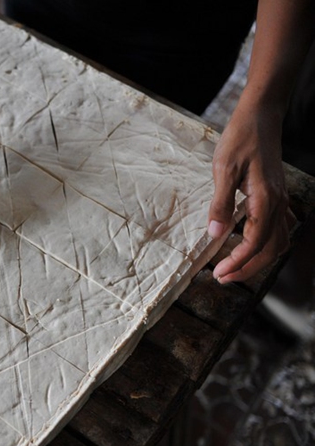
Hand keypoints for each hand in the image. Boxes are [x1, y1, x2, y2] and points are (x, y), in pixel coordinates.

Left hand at [207, 100, 294, 283]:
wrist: (260, 117)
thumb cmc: (240, 139)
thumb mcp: (223, 169)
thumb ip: (220, 203)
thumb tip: (215, 233)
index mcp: (266, 200)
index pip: (255, 243)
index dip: (238, 262)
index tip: (219, 273)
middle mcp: (278, 204)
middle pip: (269, 249)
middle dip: (247, 268)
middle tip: (223, 278)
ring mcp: (281, 201)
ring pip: (277, 241)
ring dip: (257, 259)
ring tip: (233, 267)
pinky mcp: (277, 196)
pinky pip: (278, 229)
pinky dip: (265, 245)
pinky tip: (248, 247)